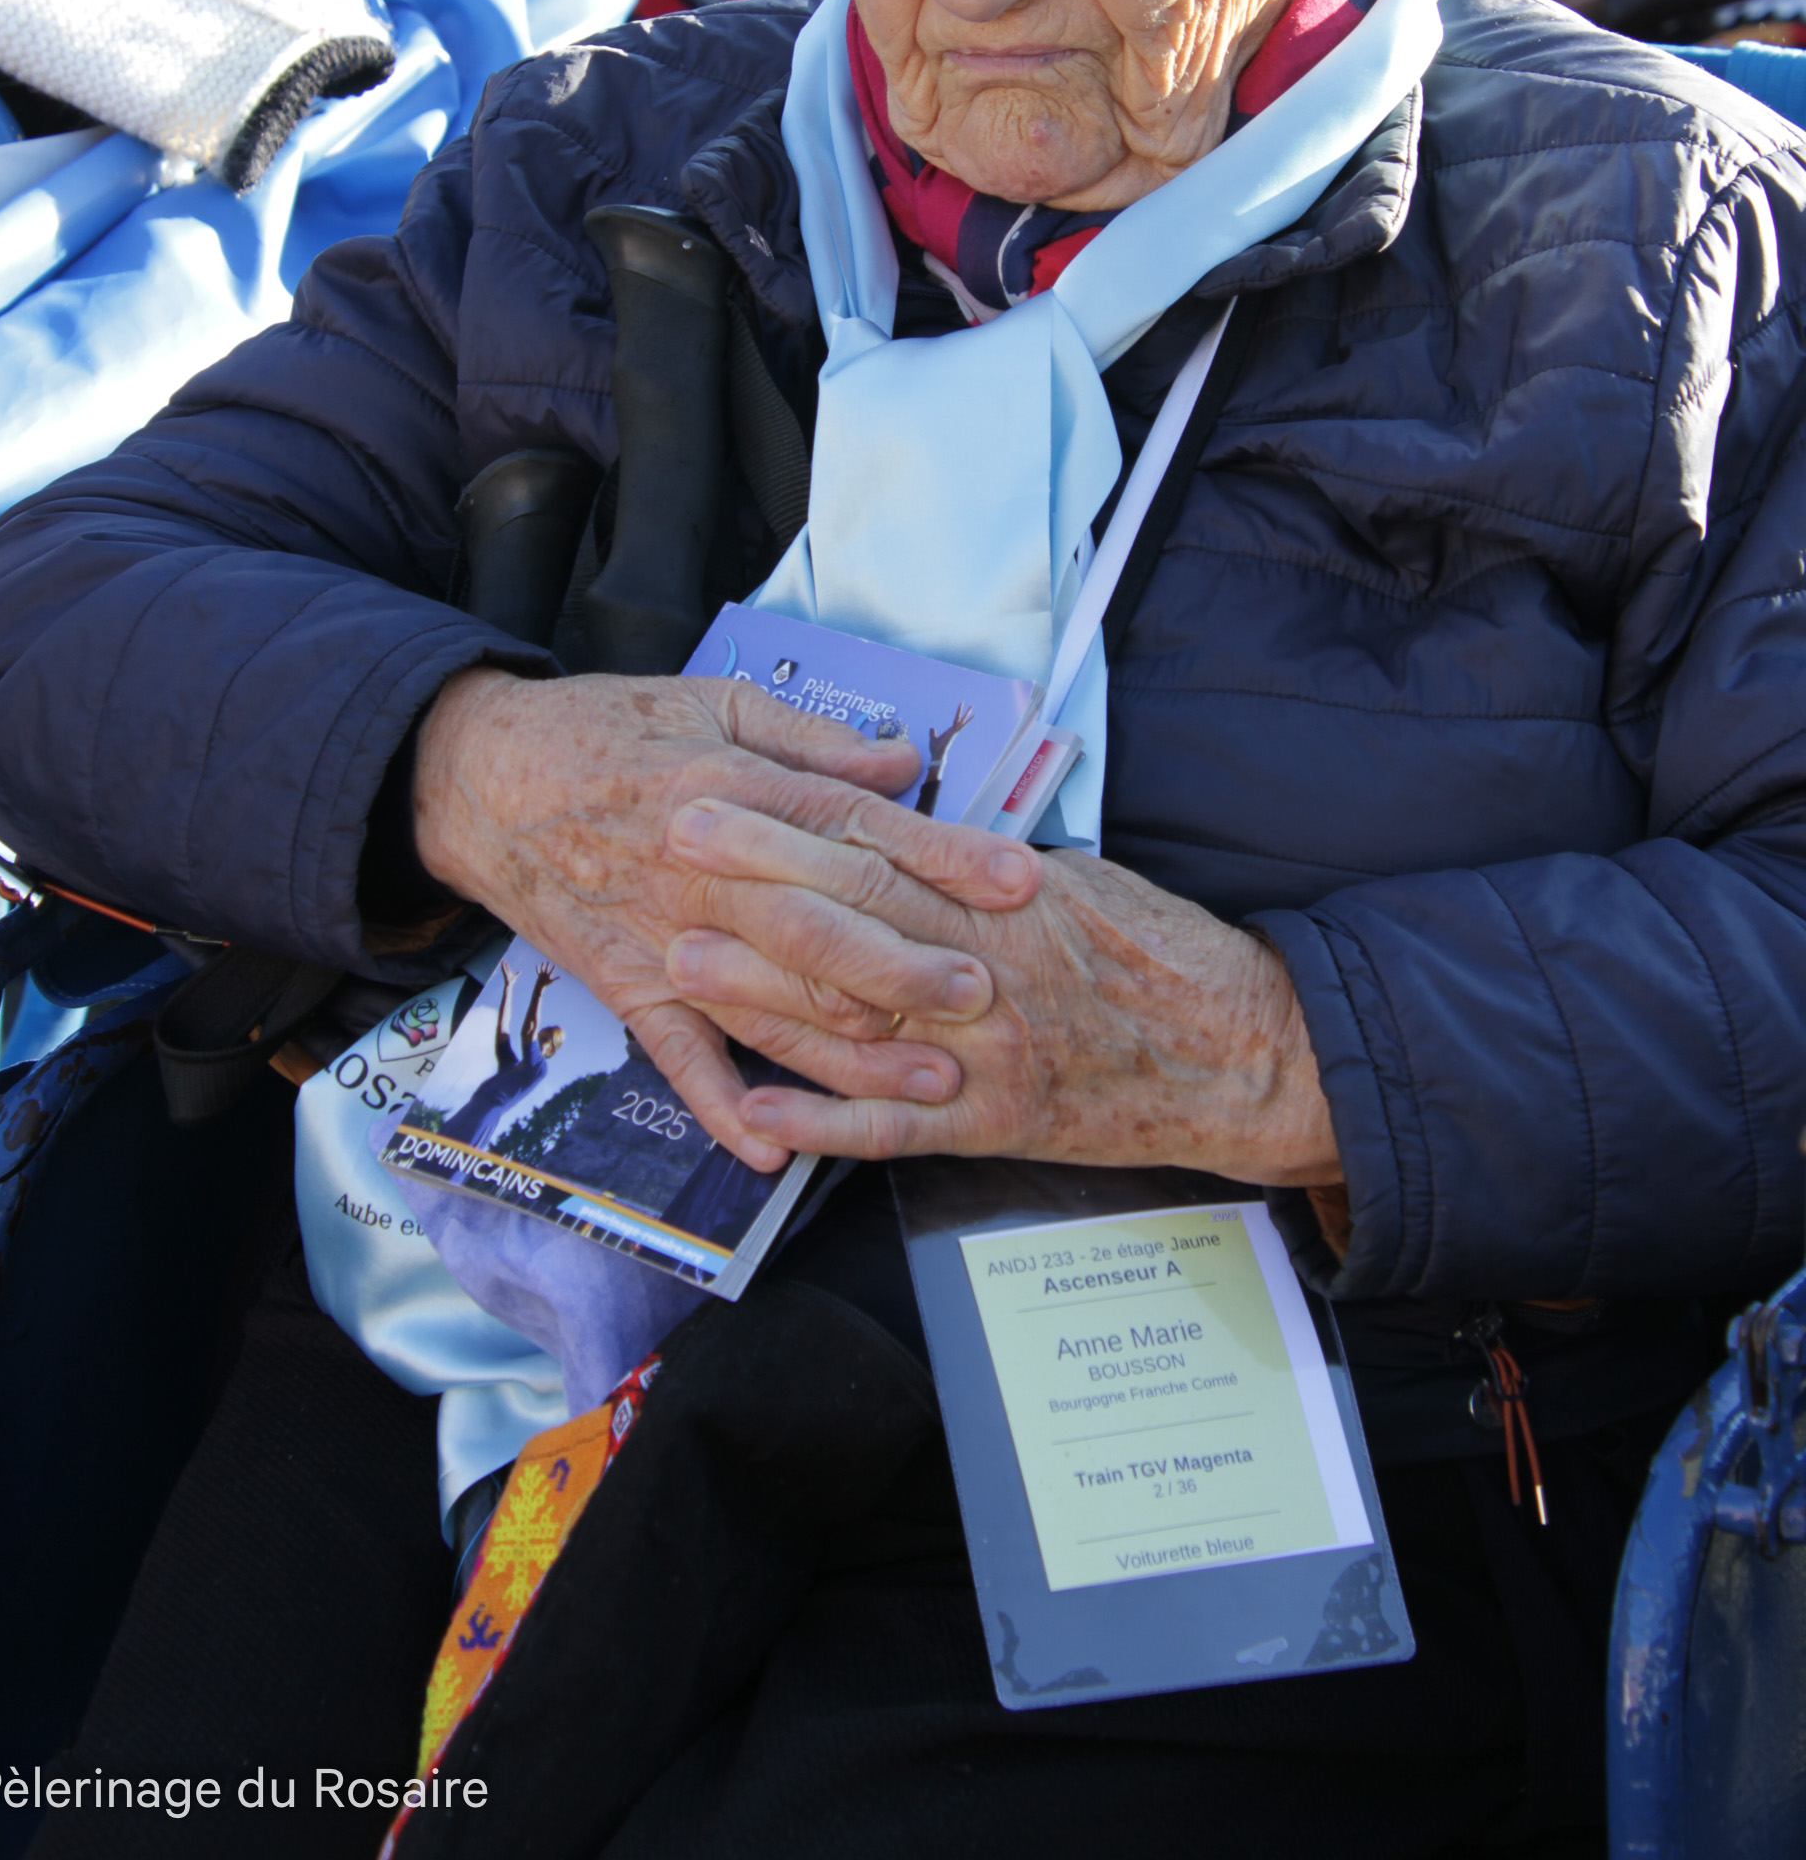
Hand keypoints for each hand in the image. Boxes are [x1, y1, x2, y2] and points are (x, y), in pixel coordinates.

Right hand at [412, 667, 1042, 1171]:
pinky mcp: (628, 988)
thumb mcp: (715, 701)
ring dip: (855, 1054)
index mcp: (739, 788)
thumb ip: (814, 738)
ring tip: (931, 1084)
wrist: (483, 777)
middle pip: (827, 929)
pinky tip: (779, 1154)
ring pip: (774, 1008)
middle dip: (913, 969)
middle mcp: (710, 871)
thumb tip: (904, 764)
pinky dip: (725, 1111)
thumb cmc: (608, 730)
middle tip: (989, 997)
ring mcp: (667, 939)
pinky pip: (680, 1062)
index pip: (860, 828)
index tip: (1019, 882)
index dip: (946, 857)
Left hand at [661, 805, 1340, 1190]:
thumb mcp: (1079, 881)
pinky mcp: (993, 1126)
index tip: (722, 789)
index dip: (791, 822)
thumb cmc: (1163, 956)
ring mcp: (984, 1054)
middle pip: (852, 918)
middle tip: (673, 846)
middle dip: (755, 881)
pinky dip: (820, 1121)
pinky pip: (891, 1129)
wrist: (1245, 1054)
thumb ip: (985, 865)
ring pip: (857, 1021)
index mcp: (1005, 899)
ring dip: (763, 995)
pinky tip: (753, 1111)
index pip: (879, 849)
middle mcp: (987, 971)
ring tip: (681, 962)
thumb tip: (910, 828)